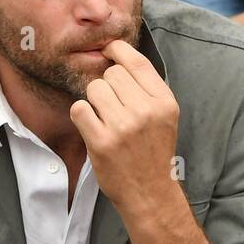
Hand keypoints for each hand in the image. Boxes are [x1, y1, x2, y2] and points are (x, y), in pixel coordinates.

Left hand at [69, 39, 180, 214]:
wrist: (149, 193)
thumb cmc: (153, 151)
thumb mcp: (164, 116)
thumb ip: (146, 88)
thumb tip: (117, 54)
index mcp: (164, 102)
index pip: (136, 62)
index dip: (117, 50)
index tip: (108, 50)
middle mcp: (146, 111)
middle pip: (111, 74)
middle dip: (106, 85)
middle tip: (112, 107)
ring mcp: (123, 127)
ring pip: (94, 88)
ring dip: (94, 101)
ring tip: (104, 119)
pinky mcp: (101, 142)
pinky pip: (79, 109)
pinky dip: (81, 115)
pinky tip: (92, 127)